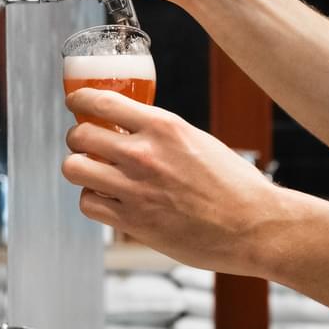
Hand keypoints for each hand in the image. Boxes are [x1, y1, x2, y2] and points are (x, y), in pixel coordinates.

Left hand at [62, 88, 279, 274]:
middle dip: (78, 139)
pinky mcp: (133, 221)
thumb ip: (159, 133)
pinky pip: (88, 203)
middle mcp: (144, 154)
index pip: (99, 101)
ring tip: (96, 174)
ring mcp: (135, 188)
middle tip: (87, 146)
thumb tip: (127, 128)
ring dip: (81, 170)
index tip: (75, 104)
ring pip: (74, 169)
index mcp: (163, 126)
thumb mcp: (196, 140)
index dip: (78, 101)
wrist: (254, 226)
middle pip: (78, 135)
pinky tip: (110, 199)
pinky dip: (93, 200)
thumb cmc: (233, 185)